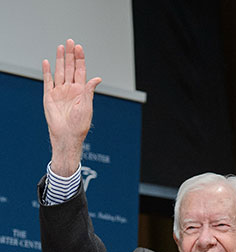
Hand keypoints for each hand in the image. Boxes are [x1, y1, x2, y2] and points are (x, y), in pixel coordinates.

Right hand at [42, 39, 101, 175]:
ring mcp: (59, 92)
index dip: (80, 59)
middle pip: (69, 68)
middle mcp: (70, 90)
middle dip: (70, 55)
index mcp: (81, 91)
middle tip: (70, 42)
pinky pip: (48, 81)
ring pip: (59, 72)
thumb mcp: (87, 106)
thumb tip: (97, 78)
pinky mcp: (49, 97)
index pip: (80, 71)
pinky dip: (47, 72)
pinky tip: (48, 62)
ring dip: (60, 60)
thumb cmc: (79, 125)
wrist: (67, 136)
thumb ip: (89, 90)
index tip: (79, 47)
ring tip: (61, 47)